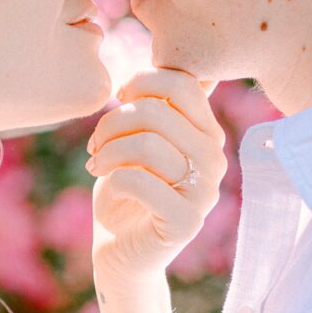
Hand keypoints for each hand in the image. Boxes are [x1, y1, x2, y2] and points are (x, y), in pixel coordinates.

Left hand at [86, 67, 225, 284]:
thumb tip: (179, 60)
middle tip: (95, 144)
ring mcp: (205, 193)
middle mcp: (215, 160)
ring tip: (97, 163)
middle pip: (156, 111)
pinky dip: (113, 178)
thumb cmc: (128, 190)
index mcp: (207, 132)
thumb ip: (159, 106)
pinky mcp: (185, 223)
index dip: (140, 82)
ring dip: (108, 150)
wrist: (122, 251)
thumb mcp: (141, 139)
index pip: (181, 83)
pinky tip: (108, 186)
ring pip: (146, 144)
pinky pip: (137, 181)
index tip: (119, 101)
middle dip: (112, 122)